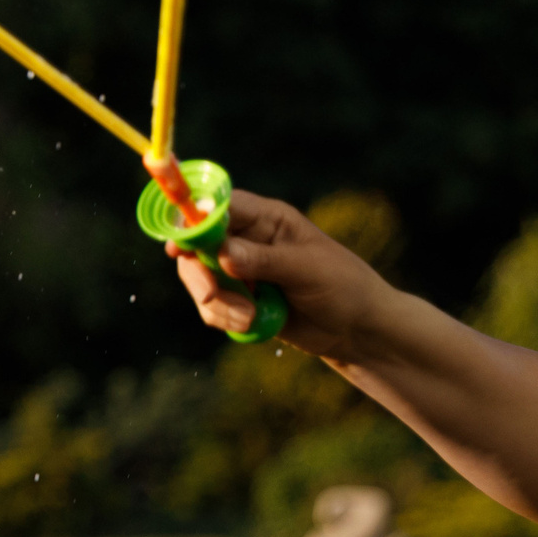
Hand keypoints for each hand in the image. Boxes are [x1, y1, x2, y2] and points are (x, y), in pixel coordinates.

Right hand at [167, 190, 387, 355]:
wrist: (357, 330)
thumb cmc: (343, 287)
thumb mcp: (307, 269)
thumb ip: (263, 260)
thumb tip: (222, 254)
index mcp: (265, 218)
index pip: (219, 206)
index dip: (193, 219)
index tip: (180, 245)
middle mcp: (246, 239)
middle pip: (197, 244)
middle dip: (200, 273)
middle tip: (210, 296)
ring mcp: (239, 269)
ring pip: (199, 278)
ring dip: (218, 303)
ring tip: (249, 318)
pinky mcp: (237, 298)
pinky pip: (210, 305)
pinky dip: (223, 318)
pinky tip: (250, 324)